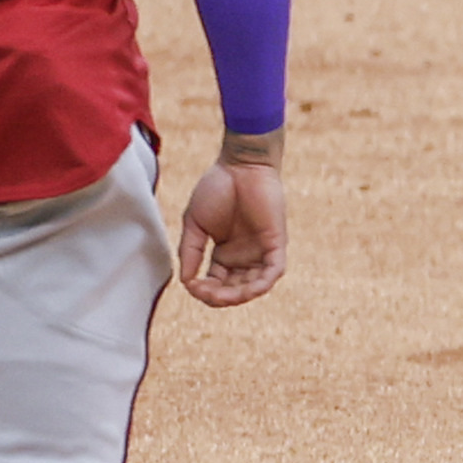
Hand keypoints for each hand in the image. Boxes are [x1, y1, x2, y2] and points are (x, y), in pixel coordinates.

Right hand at [177, 156, 286, 306]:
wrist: (240, 165)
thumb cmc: (217, 188)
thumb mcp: (195, 224)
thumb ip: (190, 252)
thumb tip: (186, 281)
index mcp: (224, 254)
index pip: (215, 285)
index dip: (203, 291)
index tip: (190, 285)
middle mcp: (243, 256)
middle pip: (234, 290)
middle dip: (219, 297)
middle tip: (205, 292)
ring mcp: (261, 250)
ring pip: (254, 286)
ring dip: (239, 296)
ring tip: (222, 295)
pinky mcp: (276, 242)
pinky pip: (274, 271)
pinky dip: (261, 284)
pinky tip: (246, 290)